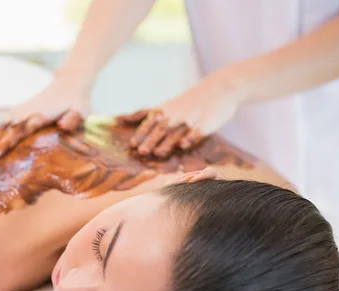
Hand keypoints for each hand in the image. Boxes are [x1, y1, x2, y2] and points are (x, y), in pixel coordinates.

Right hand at [0, 73, 91, 163]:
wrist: (69, 84)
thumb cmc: (77, 102)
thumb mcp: (81, 111)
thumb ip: (73, 119)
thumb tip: (63, 125)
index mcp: (37, 115)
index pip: (18, 132)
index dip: (5, 144)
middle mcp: (24, 113)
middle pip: (2, 133)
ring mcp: (18, 113)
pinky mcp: (16, 114)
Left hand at [117, 71, 244, 157]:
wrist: (219, 89)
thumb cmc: (187, 100)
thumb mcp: (165, 105)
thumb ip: (144, 114)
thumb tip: (119, 119)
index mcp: (165, 110)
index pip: (150, 122)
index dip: (141, 133)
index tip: (132, 144)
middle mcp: (176, 114)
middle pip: (161, 129)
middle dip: (151, 140)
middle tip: (141, 152)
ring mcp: (191, 120)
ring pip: (177, 132)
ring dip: (167, 143)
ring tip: (158, 153)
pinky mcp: (205, 125)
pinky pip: (196, 133)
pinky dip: (189, 139)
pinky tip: (183, 146)